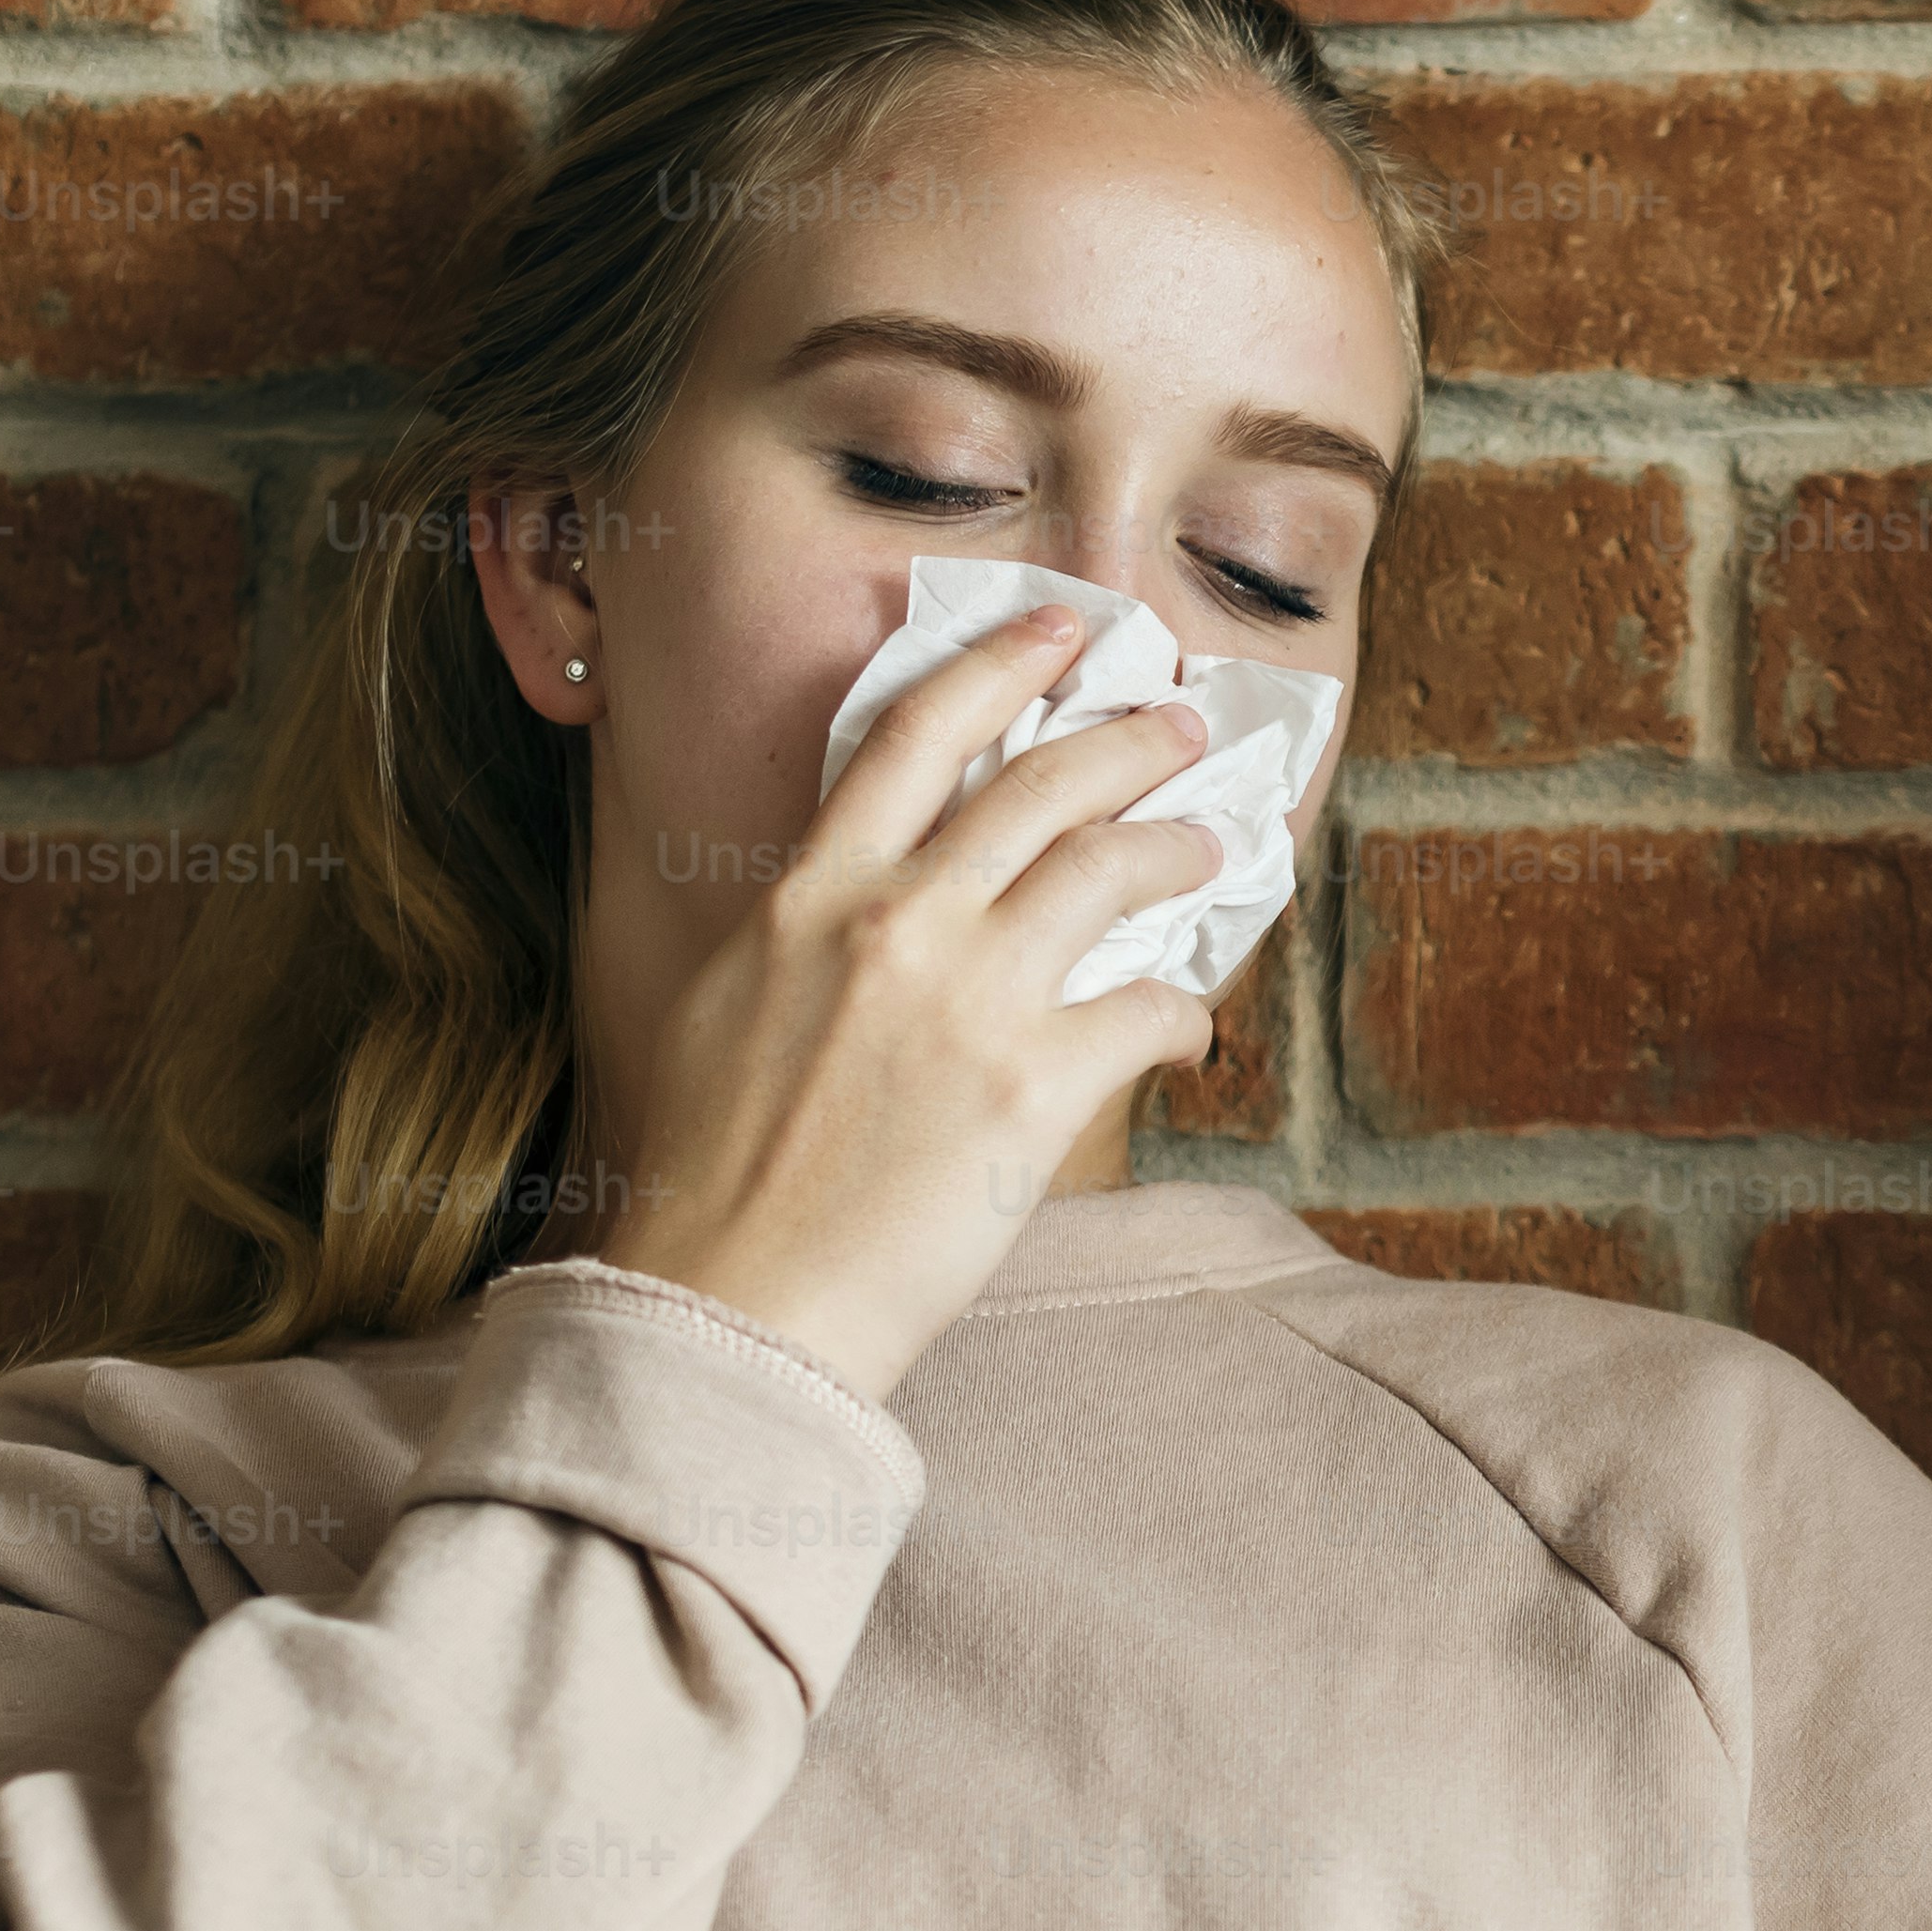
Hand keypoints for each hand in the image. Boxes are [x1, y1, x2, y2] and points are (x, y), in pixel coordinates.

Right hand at [585, 603, 1226, 1403]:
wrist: (729, 1302)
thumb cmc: (716, 1179)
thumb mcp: (731, 1008)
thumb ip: (805, 939)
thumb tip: (871, 914)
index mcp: (809, 896)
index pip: (915, 734)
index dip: (1000, 662)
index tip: (1062, 628)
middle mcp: (893, 923)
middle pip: (1040, 783)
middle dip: (1129, 740)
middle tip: (1183, 725)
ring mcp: (967, 999)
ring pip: (1110, 872)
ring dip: (1178, 849)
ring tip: (1216, 846)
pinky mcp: (1032, 1087)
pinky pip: (1149, 1012)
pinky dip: (1185, 1012)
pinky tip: (1191, 1026)